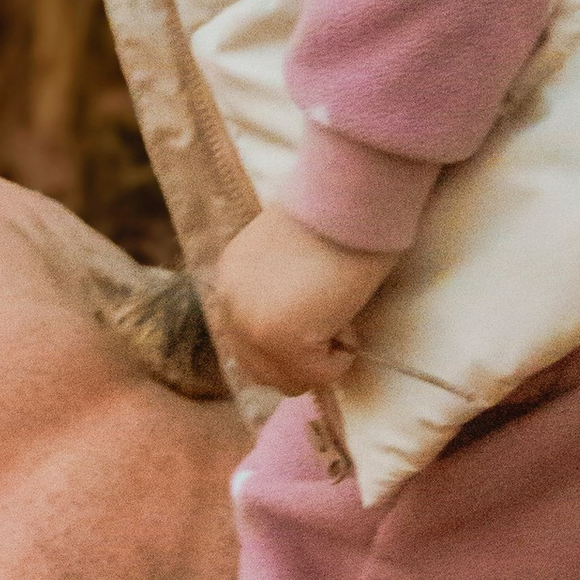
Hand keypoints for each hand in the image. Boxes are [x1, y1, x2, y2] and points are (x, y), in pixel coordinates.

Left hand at [212, 208, 398, 400]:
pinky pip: (316, 377)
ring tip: (342, 322)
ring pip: (287, 379)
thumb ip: (279, 295)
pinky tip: (349, 323)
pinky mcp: (282, 339)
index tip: (320, 322)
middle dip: (301, 360)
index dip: (287, 346)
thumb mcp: (288, 261)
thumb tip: (303, 332)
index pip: (247, 344)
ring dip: (319, 363)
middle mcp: (230, 305)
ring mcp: (252, 325)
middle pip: (260, 370)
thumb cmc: (334, 219)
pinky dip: (339, 361)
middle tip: (335, 327)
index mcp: (230, 281)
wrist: (349, 199)